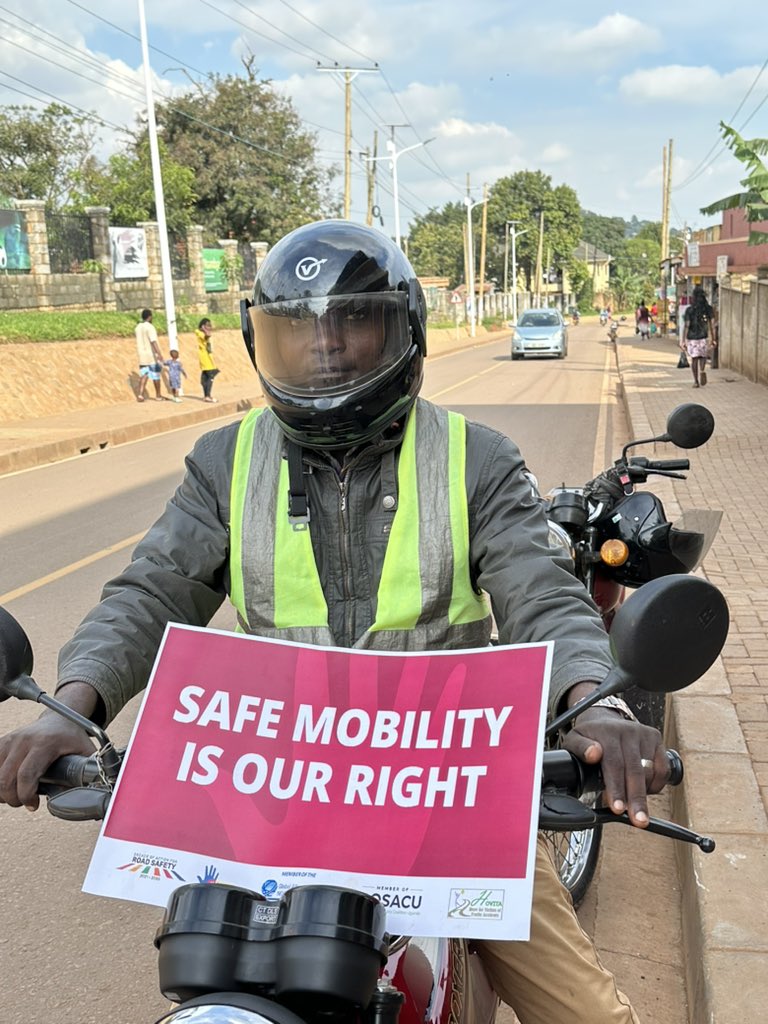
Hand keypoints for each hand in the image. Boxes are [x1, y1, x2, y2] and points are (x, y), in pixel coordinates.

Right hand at [0, 712, 94, 810]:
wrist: (59, 718)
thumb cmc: (72, 737)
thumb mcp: (85, 751)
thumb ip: (90, 771)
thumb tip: (92, 794)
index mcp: (46, 743)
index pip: (26, 774)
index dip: (26, 795)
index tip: (33, 806)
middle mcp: (25, 740)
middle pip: (6, 778)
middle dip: (12, 798)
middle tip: (23, 803)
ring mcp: (11, 739)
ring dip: (2, 791)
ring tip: (15, 795)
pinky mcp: (3, 742)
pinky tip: (7, 785)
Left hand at [561, 708, 668, 826]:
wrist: (604, 721)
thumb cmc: (589, 738)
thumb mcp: (574, 741)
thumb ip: (579, 749)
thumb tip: (593, 754)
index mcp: (607, 732)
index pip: (614, 763)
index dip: (616, 788)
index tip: (617, 808)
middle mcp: (628, 730)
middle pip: (635, 770)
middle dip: (636, 798)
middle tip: (638, 820)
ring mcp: (644, 734)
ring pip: (650, 772)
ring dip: (643, 793)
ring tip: (633, 804)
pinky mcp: (656, 739)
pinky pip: (663, 770)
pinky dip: (656, 785)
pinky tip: (644, 790)